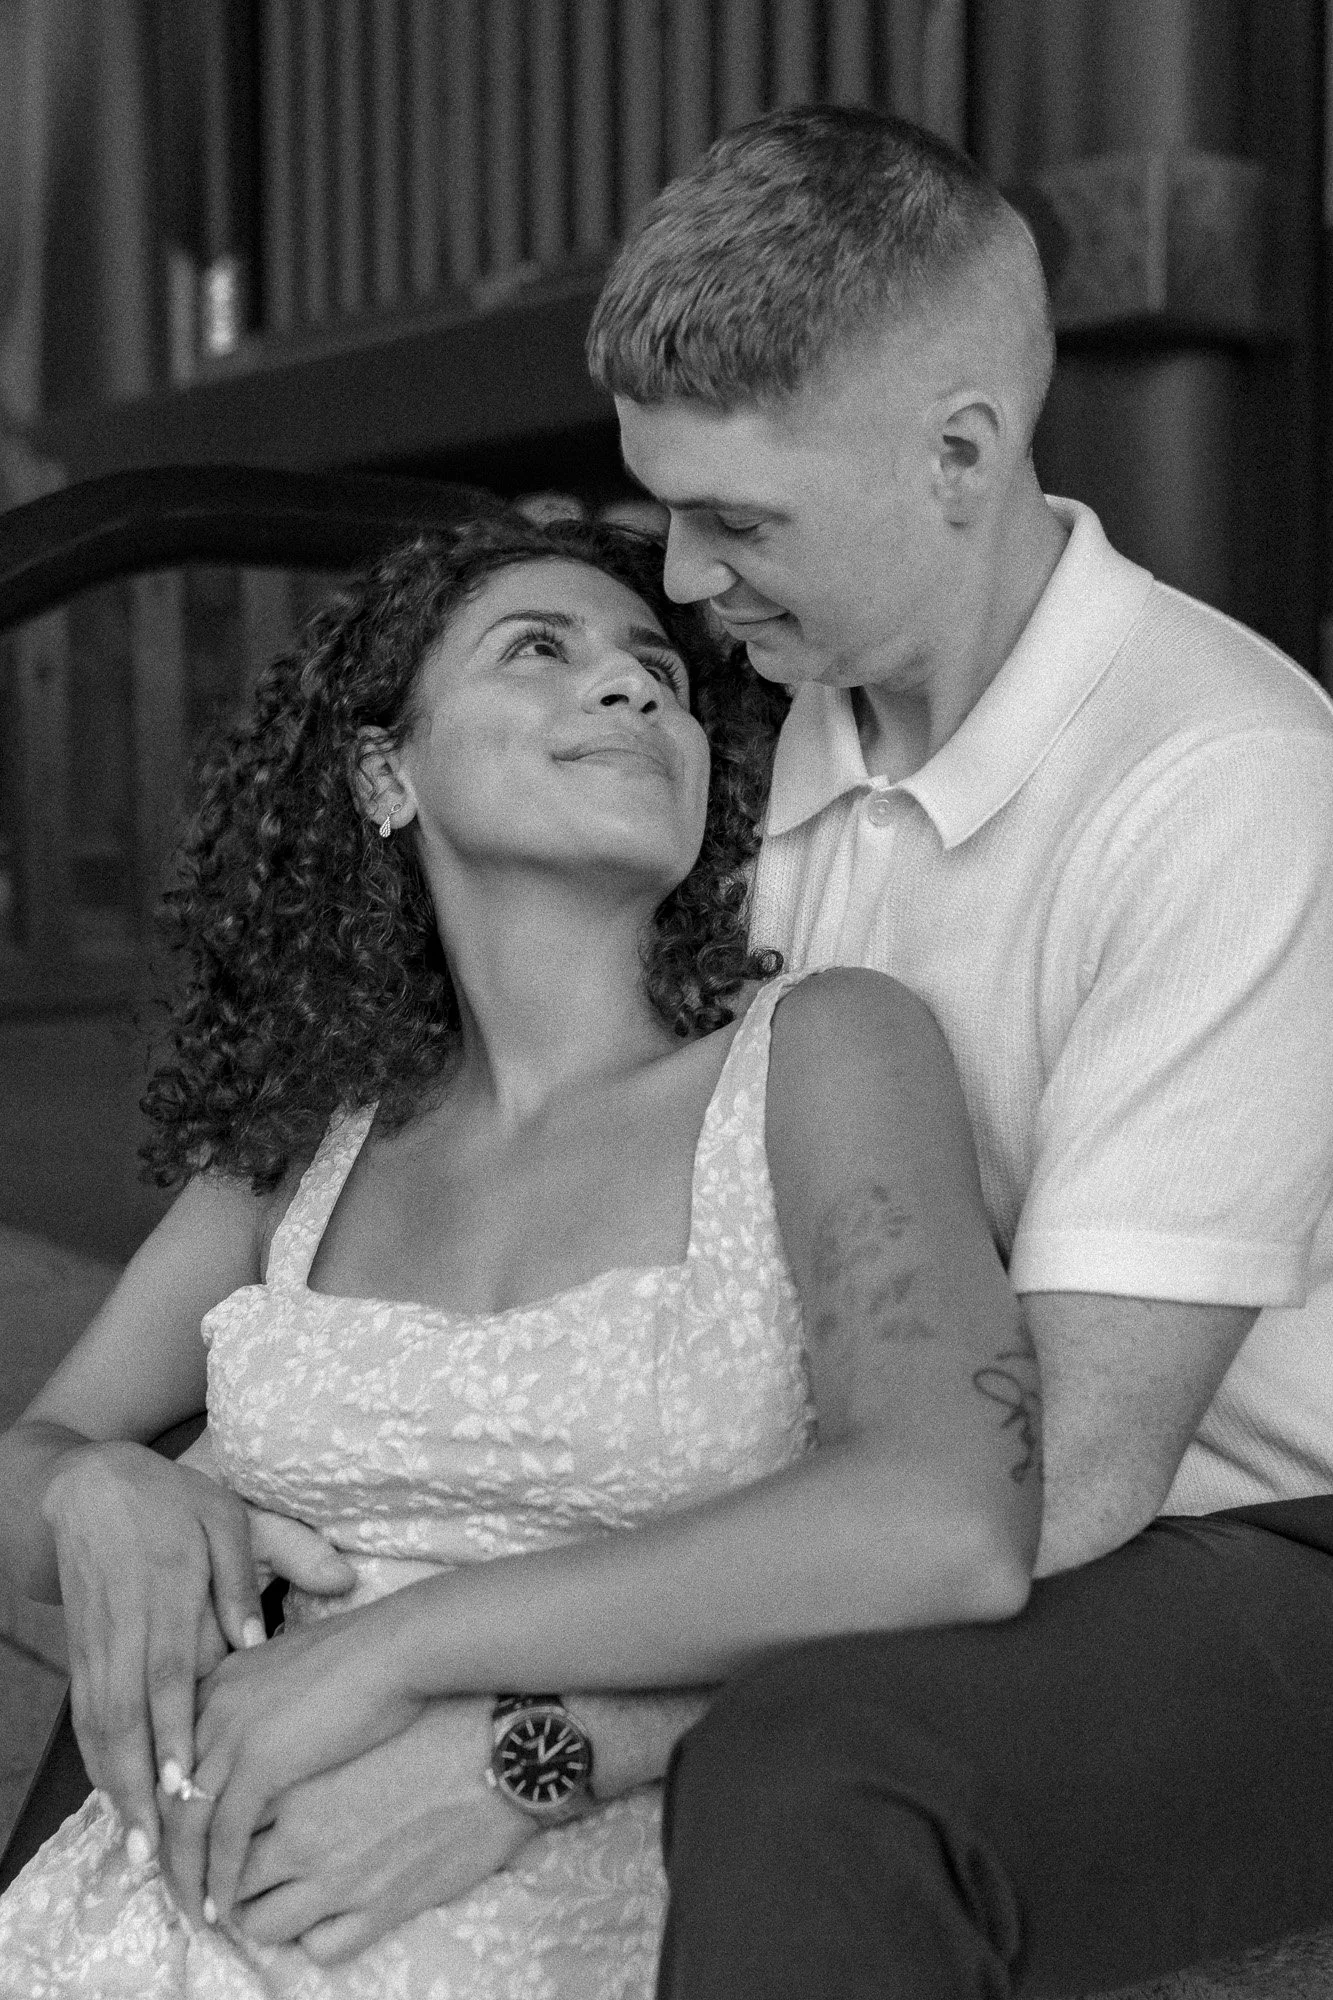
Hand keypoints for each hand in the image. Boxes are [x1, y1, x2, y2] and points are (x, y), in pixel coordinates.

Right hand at [39, 1440, 355, 1862]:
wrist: (86, 1488)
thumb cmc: (171, 1501)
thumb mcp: (229, 1512)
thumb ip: (277, 1552)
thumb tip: (338, 1581)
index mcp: (169, 1587)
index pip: (170, 1669)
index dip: (174, 1729)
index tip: (187, 1782)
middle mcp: (128, 1623)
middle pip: (127, 1714)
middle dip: (139, 1785)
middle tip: (157, 1848)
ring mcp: (98, 1643)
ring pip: (100, 1725)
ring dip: (115, 1787)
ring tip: (138, 1845)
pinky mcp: (81, 1654)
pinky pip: (85, 1717)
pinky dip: (97, 1764)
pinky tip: (116, 1801)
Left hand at [191, 1591, 429, 1923]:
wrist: (400, 1650)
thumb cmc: (368, 1656)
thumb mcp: (300, 1667)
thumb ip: (272, 1696)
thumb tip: (274, 1721)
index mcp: (221, 1683)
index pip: (171, 1758)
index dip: (169, 1809)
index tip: (176, 1847)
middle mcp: (212, 1708)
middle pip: (169, 1794)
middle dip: (169, 1850)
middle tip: (179, 1891)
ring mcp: (230, 1735)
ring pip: (188, 1822)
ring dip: (188, 1876)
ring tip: (199, 1915)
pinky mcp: (258, 1764)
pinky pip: (224, 1835)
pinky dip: (220, 1877)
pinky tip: (226, 1907)